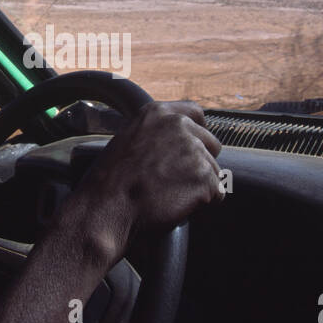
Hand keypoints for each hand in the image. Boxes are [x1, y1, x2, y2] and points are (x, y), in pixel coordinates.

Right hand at [67, 101, 223, 269]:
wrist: (106, 209)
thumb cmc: (111, 182)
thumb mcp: (129, 140)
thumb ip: (156, 133)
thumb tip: (178, 141)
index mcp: (159, 113)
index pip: (196, 113)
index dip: (197, 134)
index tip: (190, 150)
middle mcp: (179, 125)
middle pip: (211, 144)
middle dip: (199, 164)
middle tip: (173, 181)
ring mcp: (194, 150)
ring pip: (214, 171)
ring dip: (198, 186)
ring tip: (168, 194)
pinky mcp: (204, 177)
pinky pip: (217, 193)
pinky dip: (202, 204)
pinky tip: (176, 204)